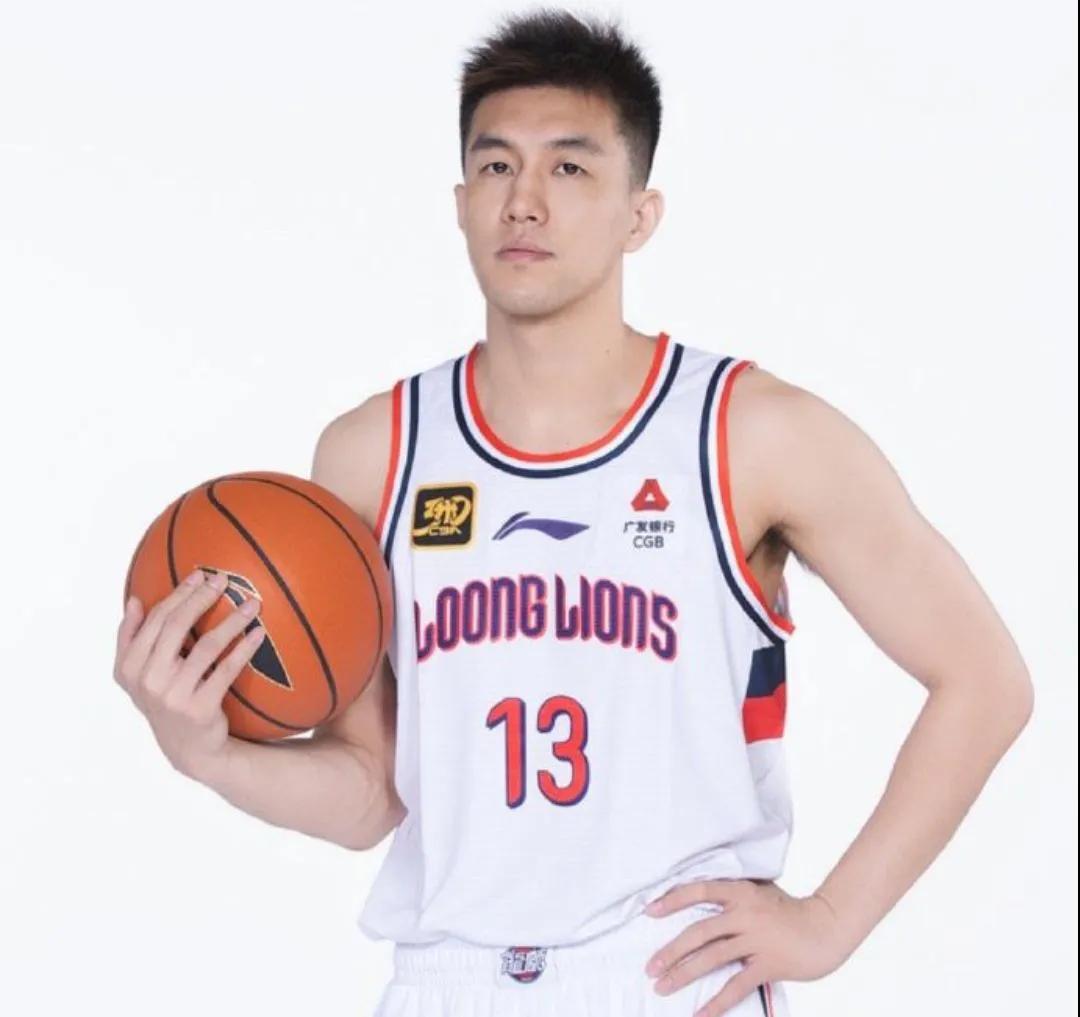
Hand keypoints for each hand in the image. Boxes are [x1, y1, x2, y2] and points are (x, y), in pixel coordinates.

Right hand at [114, 567, 265, 775]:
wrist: (189, 749)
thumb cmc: (167, 699)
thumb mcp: (140, 676)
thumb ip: (132, 639)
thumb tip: (134, 600)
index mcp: (128, 667)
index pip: (154, 620)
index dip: (178, 594)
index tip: (200, 575)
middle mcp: (147, 681)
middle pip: (176, 627)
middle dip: (201, 598)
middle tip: (224, 581)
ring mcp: (173, 696)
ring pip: (205, 645)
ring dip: (232, 620)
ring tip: (252, 603)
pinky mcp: (200, 708)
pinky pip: (226, 669)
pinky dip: (244, 648)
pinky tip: (259, 633)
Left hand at [643, 878, 855, 1015]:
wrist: (827, 926)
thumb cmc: (790, 910)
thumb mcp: (760, 893)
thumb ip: (734, 896)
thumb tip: (701, 900)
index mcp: (740, 892)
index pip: (699, 891)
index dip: (672, 900)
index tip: (649, 912)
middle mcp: (745, 913)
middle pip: (699, 932)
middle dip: (671, 951)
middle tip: (650, 967)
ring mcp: (757, 939)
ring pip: (711, 958)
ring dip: (683, 974)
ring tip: (662, 987)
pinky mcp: (769, 964)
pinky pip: (736, 985)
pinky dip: (717, 1002)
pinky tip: (700, 1014)